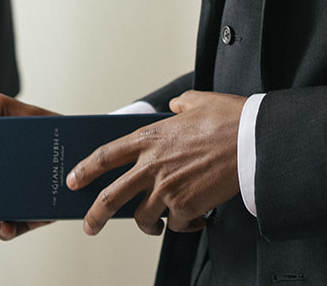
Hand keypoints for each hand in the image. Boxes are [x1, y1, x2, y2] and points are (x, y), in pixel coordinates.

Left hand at [67, 91, 244, 237]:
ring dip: (148, 225)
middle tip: (90, 225)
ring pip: (142, 217)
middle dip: (95, 215)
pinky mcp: (186, 207)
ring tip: (155, 226)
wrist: (253, 141)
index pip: (106, 156)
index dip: (85, 170)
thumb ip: (181, 104)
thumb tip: (175, 106)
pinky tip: (194, 219)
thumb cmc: (229, 119)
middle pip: (111, 197)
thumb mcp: (199, 100)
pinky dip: (182, 225)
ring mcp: (167, 189)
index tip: (73, 180)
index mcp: (150, 139)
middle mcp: (152, 166)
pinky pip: (175, 225)